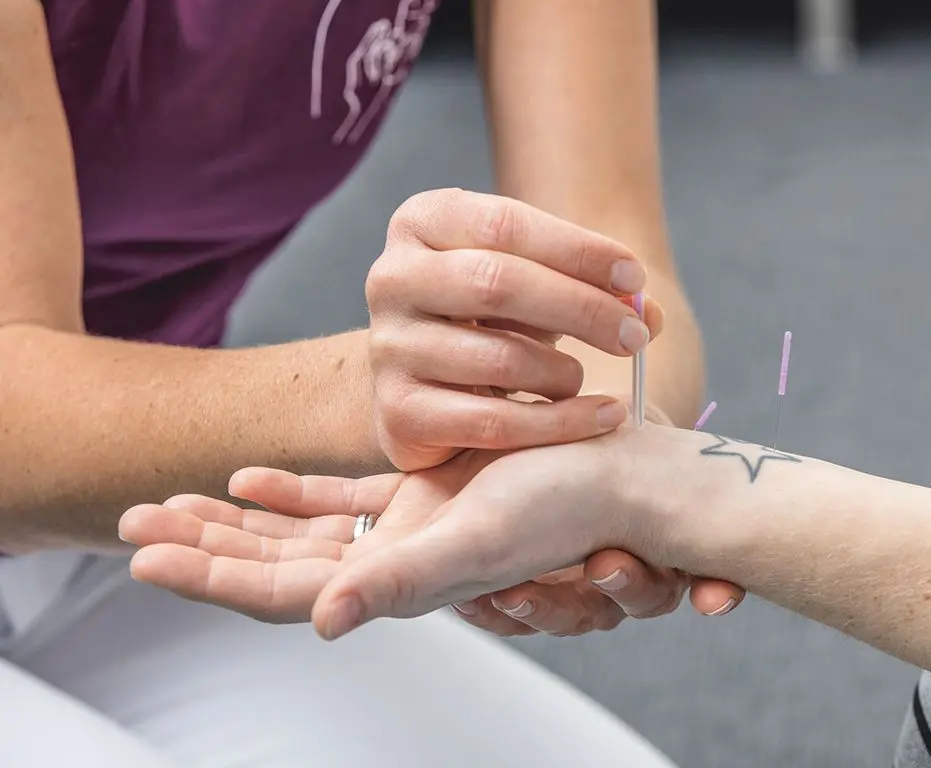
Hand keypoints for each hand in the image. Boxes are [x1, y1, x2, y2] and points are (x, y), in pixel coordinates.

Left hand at [118, 436, 739, 633]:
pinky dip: (291, 489)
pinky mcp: (422, 493)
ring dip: (233, 522)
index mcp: (400, 581)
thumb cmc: (570, 510)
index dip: (214, 575)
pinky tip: (250, 474)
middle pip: (276, 564)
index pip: (284, 590)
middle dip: (205, 546)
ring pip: (296, 532)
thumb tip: (319, 620)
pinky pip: (340, 496)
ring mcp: (405, 528)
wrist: (633, 484)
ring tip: (170, 502)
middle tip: (133, 522)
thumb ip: (401, 581)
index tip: (142, 555)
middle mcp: (396, 563)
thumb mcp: (481, 540)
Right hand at [366, 188, 663, 470]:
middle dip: (580, 308)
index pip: (504, 224)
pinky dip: (558, 424)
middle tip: (635, 334)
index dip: (577, 250)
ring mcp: (387, 347)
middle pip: (496, 282)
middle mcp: (392, 277)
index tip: (634, 277)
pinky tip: (600, 417)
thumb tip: (650, 311)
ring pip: (496, 357)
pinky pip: (492, 422)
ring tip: (584, 378)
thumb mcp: (534, 285)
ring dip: (564, 372)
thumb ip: (592, 287)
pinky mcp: (397, 412)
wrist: (423, 387)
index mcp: (422, 222)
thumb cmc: (488, 320)